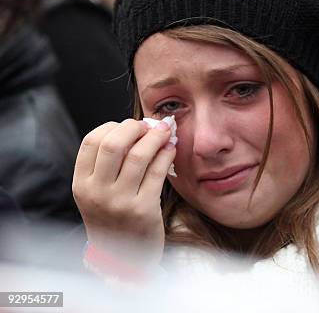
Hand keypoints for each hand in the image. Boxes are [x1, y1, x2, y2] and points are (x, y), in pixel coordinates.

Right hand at [72, 118, 175, 267]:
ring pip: (138, 155)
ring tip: (164, 132)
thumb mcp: (98, 193)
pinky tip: (171, 149)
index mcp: (81, 184)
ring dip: (155, 137)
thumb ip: (108, 163)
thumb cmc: (114, 218)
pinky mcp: (144, 209)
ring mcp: (120, 202)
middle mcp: (97, 192)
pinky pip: (157, 172)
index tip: (128, 126)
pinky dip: (166, 154)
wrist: (123, 258)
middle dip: (134, 128)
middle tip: (148, 126)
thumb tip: (139, 127)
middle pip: (113, 144)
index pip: (91, 141)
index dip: (112, 126)